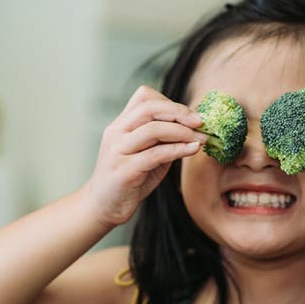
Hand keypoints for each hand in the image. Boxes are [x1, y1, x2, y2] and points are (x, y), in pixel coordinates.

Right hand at [85, 86, 205, 227]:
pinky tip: (193, 150)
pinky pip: (156, 154)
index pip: (144, 97)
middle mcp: (116, 133)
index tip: (190, 115)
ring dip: (183, 132)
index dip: (170, 102)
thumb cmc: (129, 179)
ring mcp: (118, 151)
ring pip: (153, 129)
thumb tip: (194, 128)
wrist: (103, 207)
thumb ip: (163, 139)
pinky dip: (179, 149)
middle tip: (201, 122)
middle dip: (179, 112)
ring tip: (201, 139)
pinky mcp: (124, 171)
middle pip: (149, 107)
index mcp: (120, 125)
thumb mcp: (146, 154)